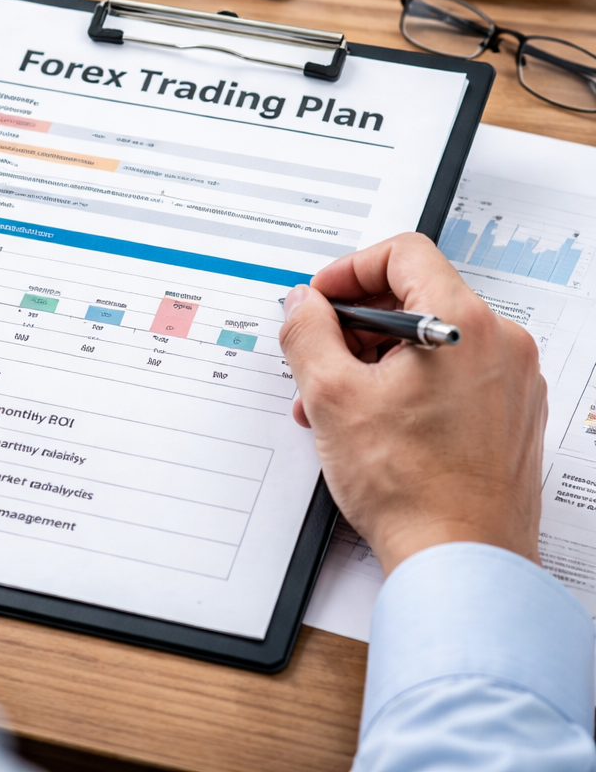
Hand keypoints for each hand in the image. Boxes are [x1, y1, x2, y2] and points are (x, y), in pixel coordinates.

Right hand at [278, 232, 545, 575]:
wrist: (460, 561)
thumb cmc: (411, 488)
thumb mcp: (331, 396)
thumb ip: (307, 331)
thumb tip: (303, 303)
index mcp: (465, 323)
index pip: (403, 253)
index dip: (349, 269)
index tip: (321, 299)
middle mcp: (500, 345)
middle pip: (414, 298)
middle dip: (352, 326)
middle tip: (316, 358)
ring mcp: (511, 382)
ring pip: (428, 341)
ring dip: (372, 361)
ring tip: (333, 405)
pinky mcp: (509, 415)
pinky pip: (449, 375)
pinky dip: (404, 385)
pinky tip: (369, 422)